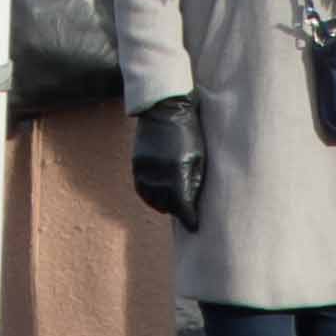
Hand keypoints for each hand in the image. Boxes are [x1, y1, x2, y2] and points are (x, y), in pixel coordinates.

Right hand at [128, 93, 205, 227]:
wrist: (165, 108)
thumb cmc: (189, 133)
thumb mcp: (198, 157)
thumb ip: (194, 183)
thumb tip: (191, 205)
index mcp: (177, 170)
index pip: (182, 205)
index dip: (189, 219)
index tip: (194, 227)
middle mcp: (158, 171)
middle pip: (166, 203)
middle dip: (177, 208)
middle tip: (185, 209)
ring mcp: (144, 168)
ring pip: (151, 198)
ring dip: (162, 203)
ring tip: (171, 202)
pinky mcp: (136, 163)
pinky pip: (140, 188)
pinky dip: (149, 195)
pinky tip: (157, 194)